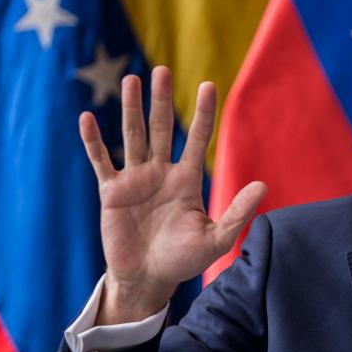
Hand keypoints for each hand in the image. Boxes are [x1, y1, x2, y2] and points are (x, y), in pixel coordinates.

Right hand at [78, 66, 265, 323]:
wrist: (148, 280)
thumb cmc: (183, 261)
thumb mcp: (216, 239)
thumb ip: (238, 212)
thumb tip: (263, 185)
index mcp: (186, 180)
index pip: (197, 138)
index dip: (204, 113)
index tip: (208, 85)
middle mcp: (161, 173)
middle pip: (162, 128)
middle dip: (161, 100)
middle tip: (161, 71)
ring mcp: (135, 180)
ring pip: (133, 136)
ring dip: (131, 109)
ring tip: (131, 80)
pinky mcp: (111, 192)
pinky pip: (101, 161)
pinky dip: (94, 141)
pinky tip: (87, 118)